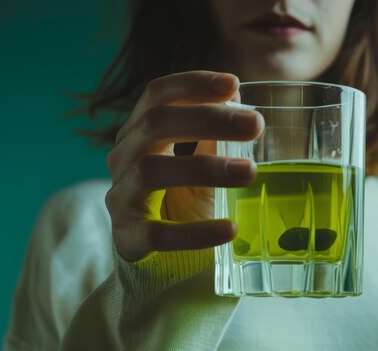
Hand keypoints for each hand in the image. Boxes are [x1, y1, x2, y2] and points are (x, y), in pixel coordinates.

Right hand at [105, 70, 263, 261]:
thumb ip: (213, 133)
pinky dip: (195, 232)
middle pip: (156, 124)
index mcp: (141, 132)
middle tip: (255, 125)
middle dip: (209, 119)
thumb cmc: (182, 199)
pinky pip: (157, 233)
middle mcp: (124, 158)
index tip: (233, 83)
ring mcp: (122, 197)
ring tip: (249, 172)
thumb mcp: (199, 160)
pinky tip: (229, 229)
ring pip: (152, 171)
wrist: (159, 256)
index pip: (157, 95)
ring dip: (205, 168)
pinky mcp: (128, 237)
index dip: (192, 83)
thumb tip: (237, 97)